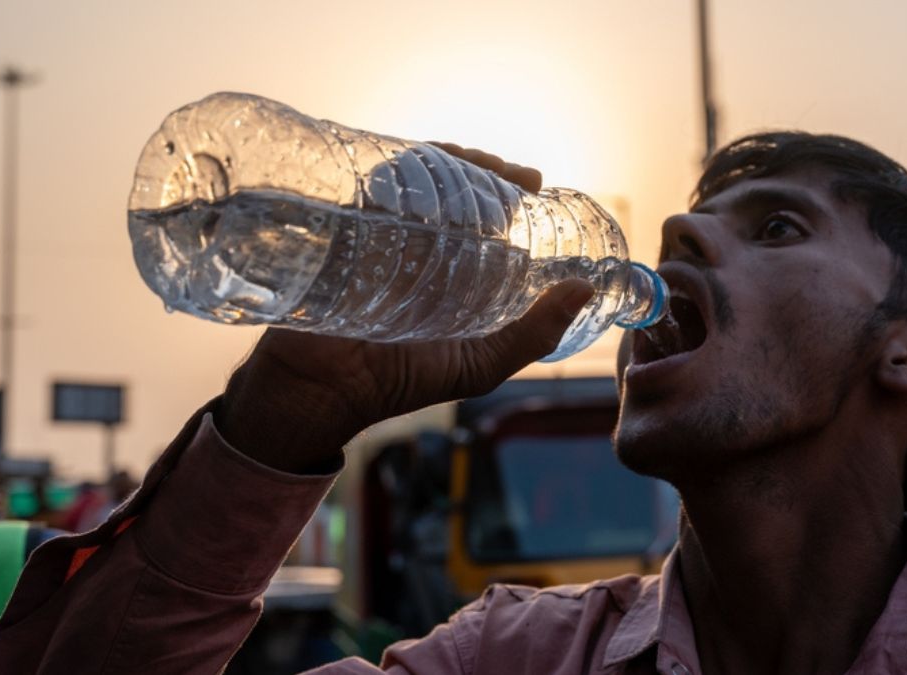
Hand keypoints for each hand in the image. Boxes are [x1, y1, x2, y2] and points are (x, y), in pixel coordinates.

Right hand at [216, 148, 590, 472]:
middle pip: (452, 185)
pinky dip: (391, 165)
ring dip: (442, 158)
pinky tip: (414, 163)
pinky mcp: (342, 228)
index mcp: (453, 269)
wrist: (323, 390)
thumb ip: (533, 335)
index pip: (484, 212)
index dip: (508, 189)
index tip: (532, 181)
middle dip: (481, 167)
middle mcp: (418, 244)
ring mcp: (379, 232)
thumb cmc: (402, 381)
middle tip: (507, 171)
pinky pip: (367, 184)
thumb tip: (583, 289)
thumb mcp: (481, 363)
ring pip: (414, 176)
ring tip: (467, 160)